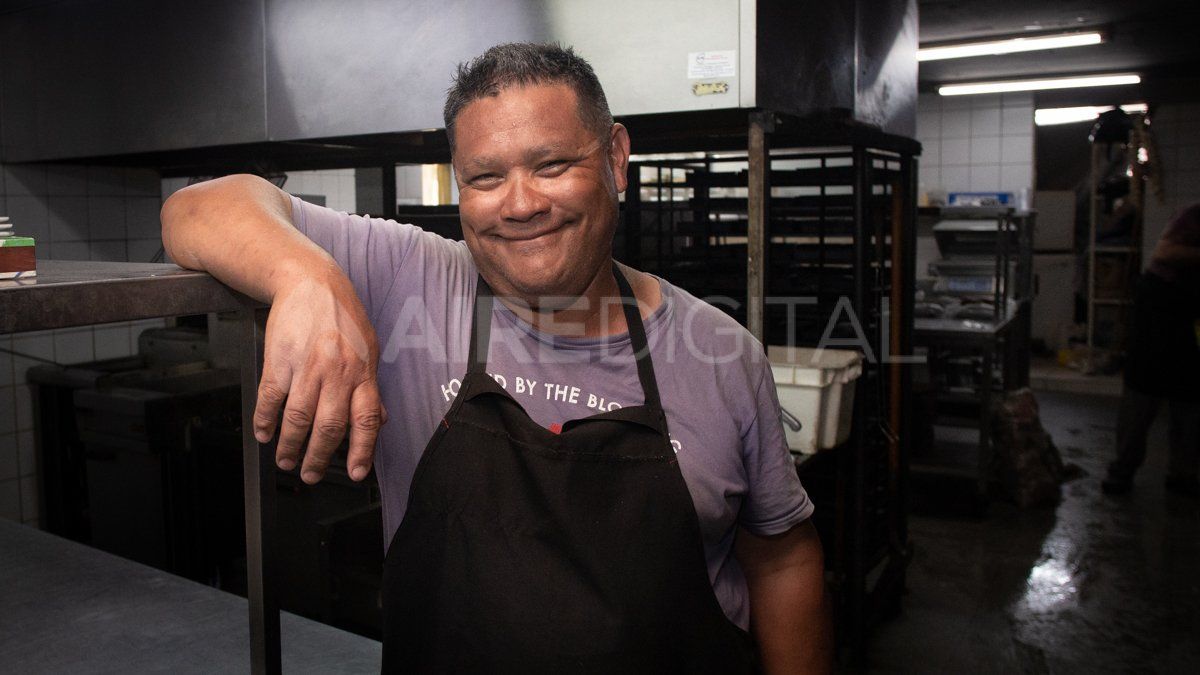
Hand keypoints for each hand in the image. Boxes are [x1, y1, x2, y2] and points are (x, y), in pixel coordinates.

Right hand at [253, 267, 385, 483]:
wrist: (311, 282)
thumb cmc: (342, 316)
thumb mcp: (369, 349)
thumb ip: (371, 387)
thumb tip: (378, 420)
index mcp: (363, 373)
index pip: (365, 420)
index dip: (361, 451)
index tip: (354, 474)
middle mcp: (337, 373)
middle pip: (329, 426)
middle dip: (319, 457)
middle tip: (310, 475)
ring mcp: (307, 367)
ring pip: (298, 418)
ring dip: (290, 446)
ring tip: (286, 461)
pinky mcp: (279, 360)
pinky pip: (271, 398)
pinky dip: (265, 420)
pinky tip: (264, 434)